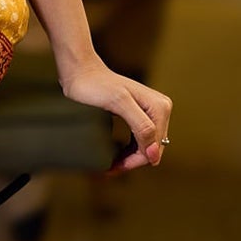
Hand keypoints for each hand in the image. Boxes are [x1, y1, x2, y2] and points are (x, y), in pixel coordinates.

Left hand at [58, 53, 171, 175]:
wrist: (81, 72)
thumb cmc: (95, 85)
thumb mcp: (118, 103)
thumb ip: (141, 125)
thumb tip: (154, 152)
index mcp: (159, 107)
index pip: (153, 147)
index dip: (135, 161)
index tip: (112, 168)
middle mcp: (160, 108)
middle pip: (152, 148)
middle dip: (133, 161)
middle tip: (109, 169)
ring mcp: (150, 111)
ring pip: (146, 146)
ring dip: (130, 158)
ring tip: (110, 165)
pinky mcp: (139, 113)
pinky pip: (139, 139)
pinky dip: (128, 150)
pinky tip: (115, 156)